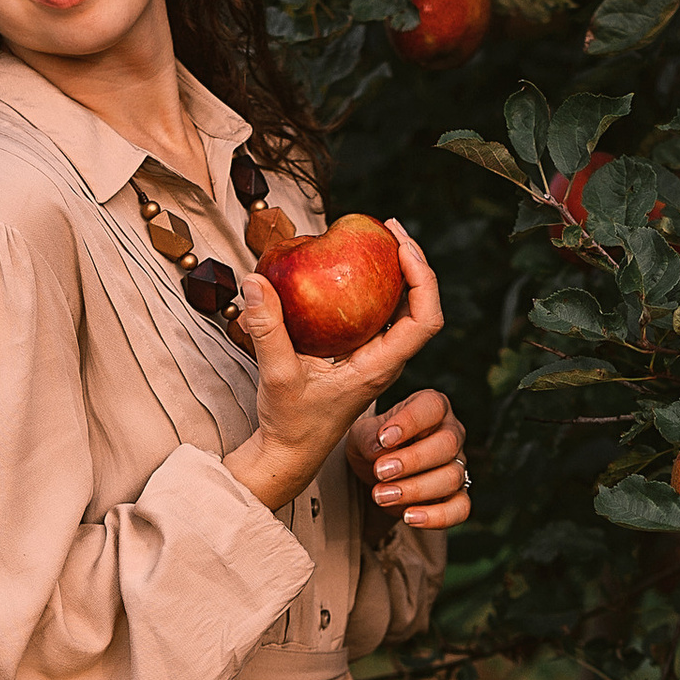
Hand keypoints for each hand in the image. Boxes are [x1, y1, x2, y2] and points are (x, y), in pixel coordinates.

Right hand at [223, 220, 445, 519]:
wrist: (289, 451)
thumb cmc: (291, 423)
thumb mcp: (276, 374)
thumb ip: (266, 328)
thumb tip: (254, 280)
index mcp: (380, 367)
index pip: (425, 320)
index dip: (423, 279)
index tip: (402, 247)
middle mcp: (386, 359)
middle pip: (420, 305)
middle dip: (412, 262)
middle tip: (388, 227)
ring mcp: (375, 356)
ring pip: (401, 308)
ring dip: (396, 271)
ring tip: (377, 237)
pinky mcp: (360, 354)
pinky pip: (376, 314)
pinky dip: (371, 287)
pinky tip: (349, 267)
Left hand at [346, 384, 470, 533]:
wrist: (378, 474)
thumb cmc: (374, 444)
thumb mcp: (362, 434)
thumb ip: (368, 437)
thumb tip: (380, 446)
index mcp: (433, 407)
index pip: (432, 407)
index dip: (410, 422)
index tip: (383, 439)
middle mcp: (452, 433)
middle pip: (447, 444)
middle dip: (412, 460)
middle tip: (380, 472)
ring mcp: (459, 466)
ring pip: (452, 477)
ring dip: (415, 490)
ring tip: (381, 496)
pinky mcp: (458, 497)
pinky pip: (460, 509)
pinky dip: (436, 517)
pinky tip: (408, 518)